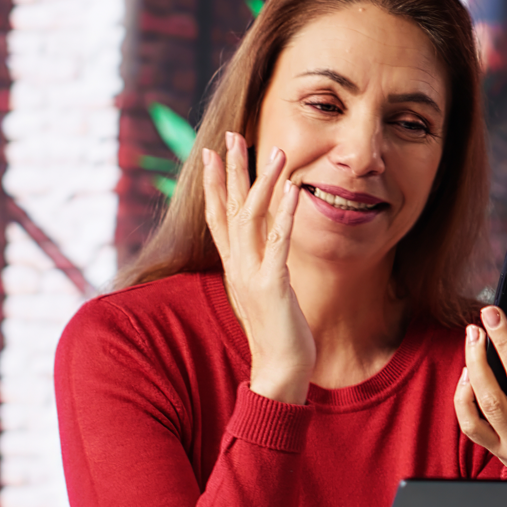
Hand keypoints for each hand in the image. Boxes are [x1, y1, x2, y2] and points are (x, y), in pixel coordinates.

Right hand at [203, 131, 313, 404]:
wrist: (280, 371)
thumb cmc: (278, 333)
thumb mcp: (265, 292)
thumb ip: (262, 266)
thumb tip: (266, 246)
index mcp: (234, 266)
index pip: (218, 216)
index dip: (215, 184)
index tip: (213, 152)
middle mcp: (237, 266)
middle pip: (228, 209)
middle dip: (230, 170)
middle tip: (231, 134)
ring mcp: (251, 275)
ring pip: (250, 218)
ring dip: (261, 182)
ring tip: (273, 150)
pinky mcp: (271, 286)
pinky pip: (278, 243)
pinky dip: (285, 214)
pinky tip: (294, 190)